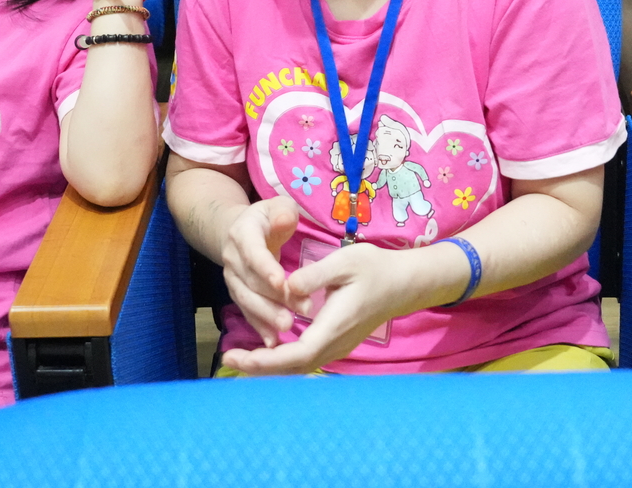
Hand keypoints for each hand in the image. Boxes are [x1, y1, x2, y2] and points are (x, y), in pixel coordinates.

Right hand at [219, 196, 307, 347]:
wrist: (237, 230)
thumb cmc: (267, 218)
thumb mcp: (278, 206)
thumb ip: (283, 212)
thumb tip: (284, 220)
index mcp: (242, 233)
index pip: (253, 253)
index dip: (266, 268)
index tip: (283, 282)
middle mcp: (232, 258)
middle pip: (251, 282)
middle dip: (274, 298)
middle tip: (299, 311)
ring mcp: (232, 279)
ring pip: (247, 300)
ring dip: (266, 316)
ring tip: (287, 328)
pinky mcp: (237, 294)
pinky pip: (247, 312)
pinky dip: (259, 327)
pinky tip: (273, 342)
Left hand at [221, 240, 456, 375]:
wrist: (404, 283)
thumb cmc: (375, 268)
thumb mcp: (344, 261)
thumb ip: (313, 275)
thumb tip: (285, 287)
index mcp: (333, 326)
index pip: (295, 354)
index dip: (264, 361)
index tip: (237, 356)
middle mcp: (335, 344)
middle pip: (293, 369)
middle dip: (258, 367)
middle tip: (227, 359)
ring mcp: (338, 347)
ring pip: (299, 367)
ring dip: (269, 366)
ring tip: (239, 357)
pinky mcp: (338, 344)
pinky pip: (306, 359)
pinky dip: (283, 360)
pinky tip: (266, 350)